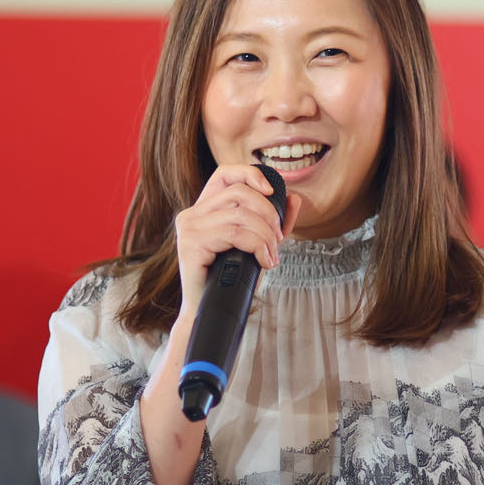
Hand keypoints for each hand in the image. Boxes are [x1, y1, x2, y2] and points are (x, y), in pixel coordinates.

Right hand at [173, 164, 302, 309]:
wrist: (212, 310)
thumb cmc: (233, 279)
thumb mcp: (260, 245)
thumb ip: (276, 222)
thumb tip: (295, 197)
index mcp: (205, 209)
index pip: (224, 174)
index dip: (249, 174)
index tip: (272, 191)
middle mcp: (192, 214)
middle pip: (238, 192)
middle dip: (267, 213)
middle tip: (277, 239)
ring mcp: (188, 228)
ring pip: (239, 215)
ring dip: (265, 235)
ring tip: (271, 255)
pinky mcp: (190, 244)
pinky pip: (233, 233)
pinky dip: (257, 246)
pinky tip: (263, 261)